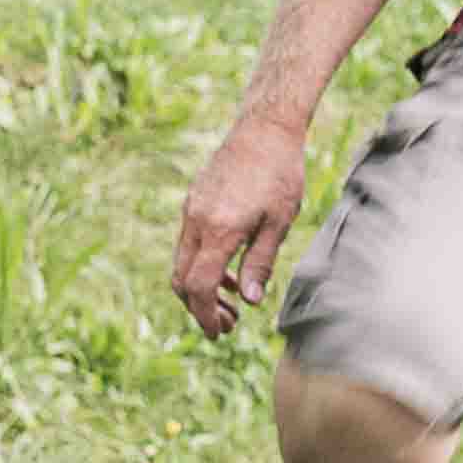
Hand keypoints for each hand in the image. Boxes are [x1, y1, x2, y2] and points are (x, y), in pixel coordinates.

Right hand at [172, 116, 309, 336]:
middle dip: (200, 308)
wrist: (264, 129)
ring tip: (232, 303)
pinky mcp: (194, 202)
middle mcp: (197, 221)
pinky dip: (202, 265)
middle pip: (182, 279)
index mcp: (219, 229)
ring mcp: (191, 210)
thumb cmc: (280, 174)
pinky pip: (189, 243)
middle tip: (227, 326)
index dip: (205, 314)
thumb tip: (248, 301)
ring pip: (183, 262)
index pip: (199, 285)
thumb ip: (260, 263)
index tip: (218, 333)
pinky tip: (228, 272)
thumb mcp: (279, 222)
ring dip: (201, 288)